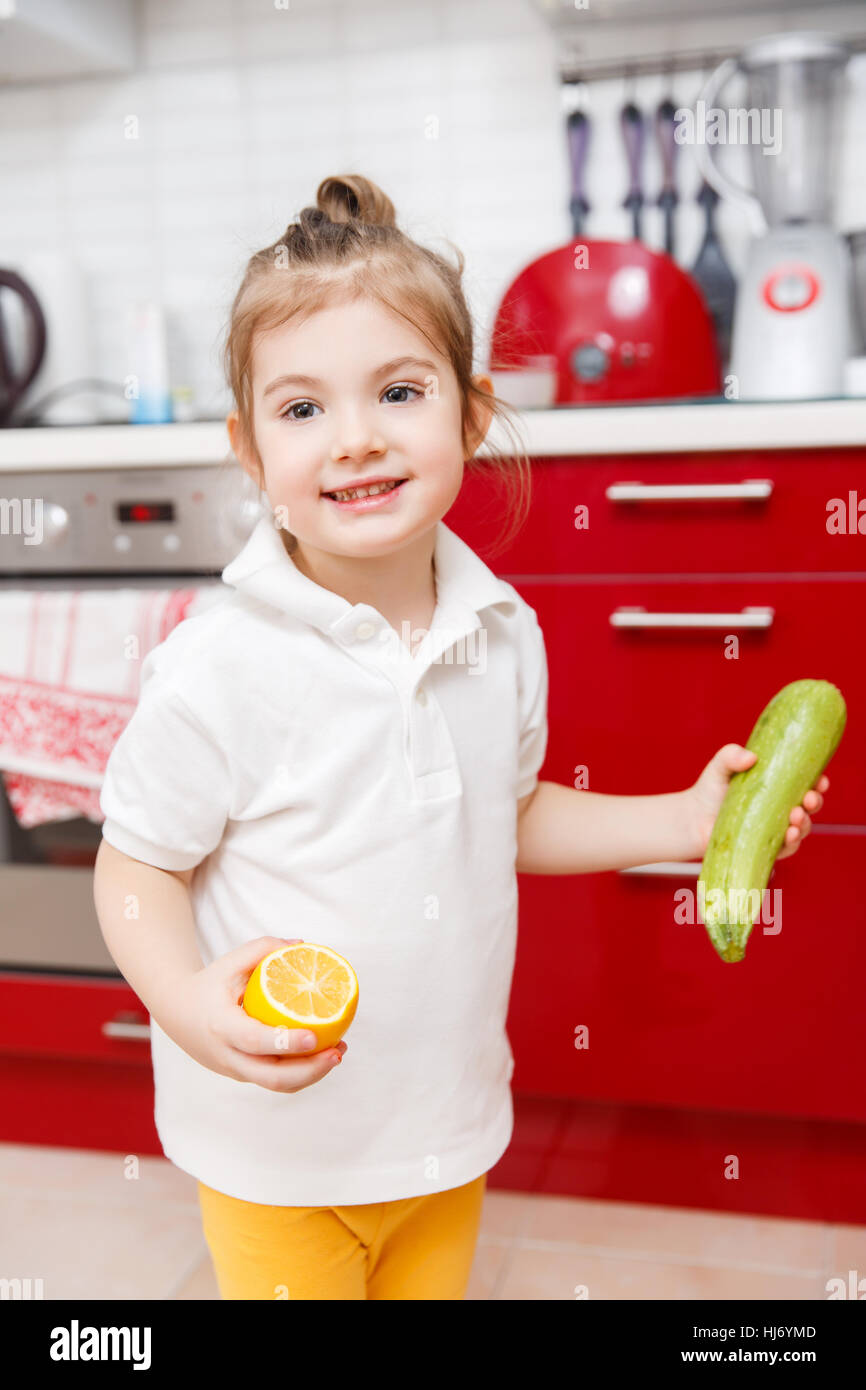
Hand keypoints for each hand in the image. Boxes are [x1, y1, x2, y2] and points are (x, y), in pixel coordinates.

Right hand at [156, 935, 347, 1091]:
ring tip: (337, 1053)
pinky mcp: (243, 1074)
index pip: (256, 1041)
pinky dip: (301, 1073)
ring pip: (276, 1085)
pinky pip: (274, 1080)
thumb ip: (264, 949)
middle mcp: (227, 1055)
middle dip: (310, 1070)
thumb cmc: (209, 984)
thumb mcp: (230, 962)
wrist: (177, 1012)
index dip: (286, 1042)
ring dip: (311, 1075)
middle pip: (272, 1078)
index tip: (315, 1036)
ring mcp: (235, 1069)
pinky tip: (321, 1054)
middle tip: (338, 1052)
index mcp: (221, 1026)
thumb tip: (303, 946)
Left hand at [685, 743, 828, 861]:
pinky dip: (792, 843)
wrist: (693, 820)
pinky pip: (787, 848)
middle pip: (811, 806)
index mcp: (779, 786)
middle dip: (816, 802)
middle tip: (809, 799)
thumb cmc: (710, 790)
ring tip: (795, 817)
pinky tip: (788, 836)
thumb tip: (750, 757)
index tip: (820, 780)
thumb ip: (731, 755)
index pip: (807, 783)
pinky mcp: (767, 847)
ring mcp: (776, 829)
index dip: (819, 782)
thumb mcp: (721, 767)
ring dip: (805, 824)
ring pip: (803, 828)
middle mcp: (782, 807)